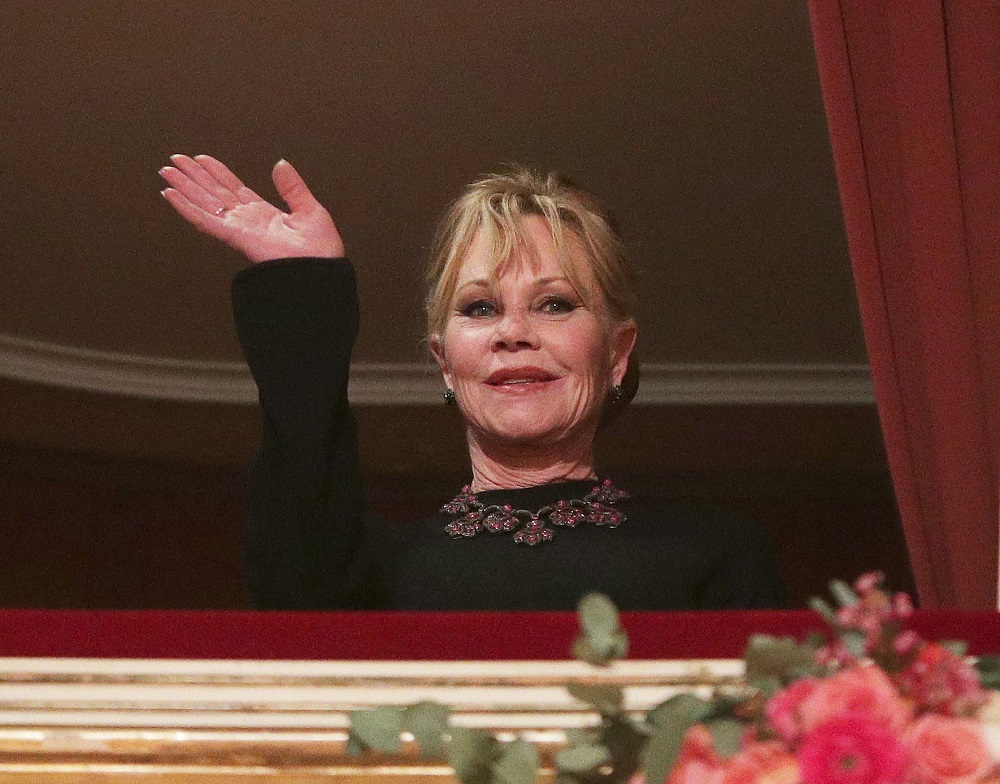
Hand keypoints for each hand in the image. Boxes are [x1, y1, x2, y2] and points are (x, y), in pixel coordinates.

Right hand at [159, 155, 344, 262]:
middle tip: (175, 161)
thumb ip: (292, 187)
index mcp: (264, 215)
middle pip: (214, 194)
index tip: (201, 159)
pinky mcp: (235, 237)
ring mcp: (239, 229)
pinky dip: (187, 208)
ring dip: (185, 188)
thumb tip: (280, 164)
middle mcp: (248, 221)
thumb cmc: (321, 251)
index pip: (233, 188)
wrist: (321, 272)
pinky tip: (171, 195)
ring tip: (166, 172)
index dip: (217, 173)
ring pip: (205, 204)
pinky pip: (206, 221)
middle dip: (194, 177)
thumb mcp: (310, 210)